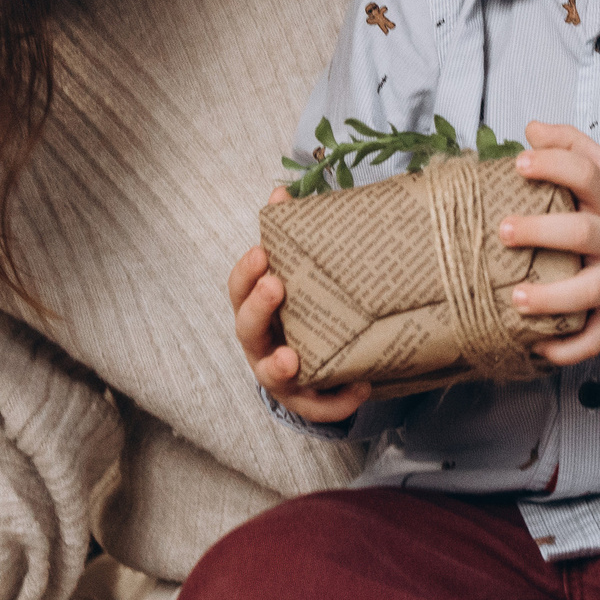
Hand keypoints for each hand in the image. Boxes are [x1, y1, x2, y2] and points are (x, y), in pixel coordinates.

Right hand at [230, 188, 372, 423]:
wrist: (314, 363)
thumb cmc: (302, 308)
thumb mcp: (296, 273)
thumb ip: (288, 235)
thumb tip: (281, 193)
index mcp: (255, 308)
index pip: (238, 288)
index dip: (247, 272)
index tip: (262, 253)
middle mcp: (260, 343)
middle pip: (247, 329)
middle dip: (257, 308)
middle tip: (275, 286)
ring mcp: (279, 376)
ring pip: (270, 375)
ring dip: (279, 366)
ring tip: (293, 359)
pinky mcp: (305, 401)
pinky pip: (317, 406)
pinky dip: (336, 400)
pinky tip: (361, 387)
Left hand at [501, 123, 599, 365]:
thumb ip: (574, 146)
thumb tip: (532, 128)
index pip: (587, 173)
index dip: (554, 164)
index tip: (519, 163)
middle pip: (584, 234)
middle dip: (543, 232)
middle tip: (504, 231)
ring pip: (589, 292)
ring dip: (553, 298)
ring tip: (516, 298)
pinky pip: (596, 337)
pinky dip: (569, 348)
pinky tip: (538, 347)